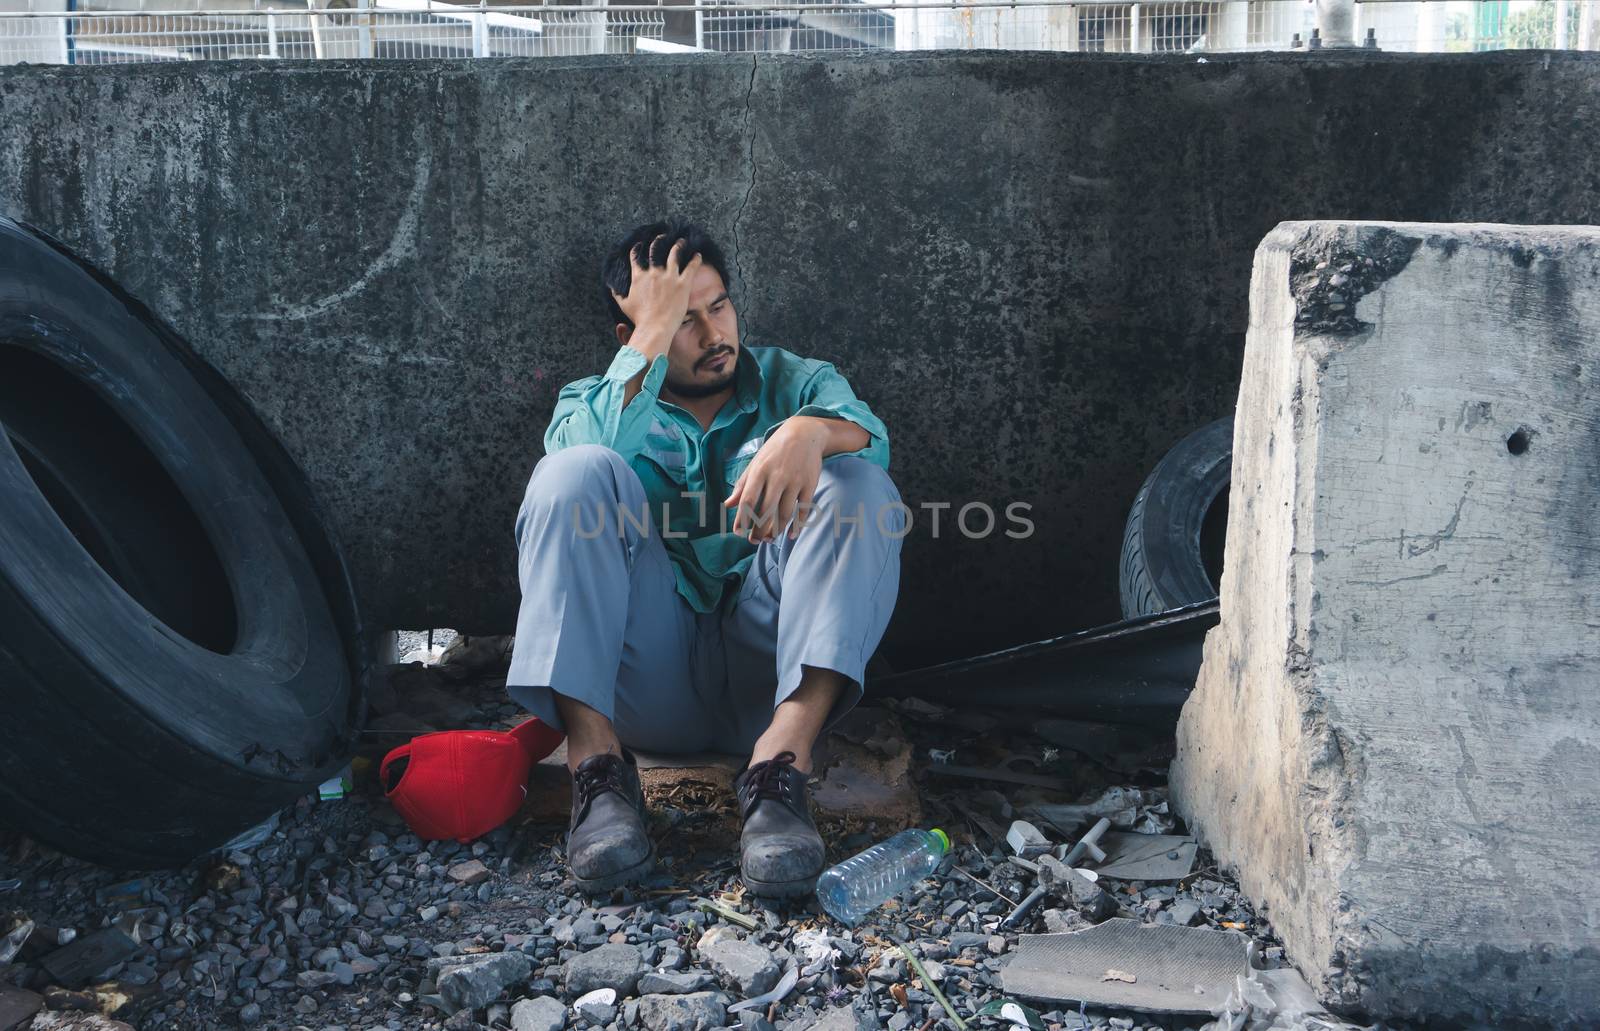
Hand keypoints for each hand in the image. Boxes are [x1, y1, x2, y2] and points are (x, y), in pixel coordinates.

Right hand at [609, 236, 702, 339]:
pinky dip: (695, 260)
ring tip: (682, 241)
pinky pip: (691, 267)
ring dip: (678, 245)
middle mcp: (653, 272)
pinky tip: (698, 255)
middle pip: (655, 250)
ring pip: (674, 254)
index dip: (636, 249)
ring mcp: (669, 276)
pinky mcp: (682, 283)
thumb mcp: (624, 304)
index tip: (639, 245)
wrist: (655, 327)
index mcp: (639, 276)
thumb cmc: (639, 318)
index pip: (635, 257)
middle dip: (658, 241)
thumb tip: (610, 286)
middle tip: (662, 236)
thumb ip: (617, 293)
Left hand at [723, 420, 827, 541]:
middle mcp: (777, 476)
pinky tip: (791, 535)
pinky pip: (803, 510)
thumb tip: (728, 504)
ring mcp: (795, 481)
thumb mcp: (756, 462)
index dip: (742, 519)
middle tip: (755, 542)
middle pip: (765, 511)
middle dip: (759, 531)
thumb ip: (742, 484)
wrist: (804, 434)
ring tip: (770, 539)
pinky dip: (797, 525)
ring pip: (784, 513)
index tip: (739, 533)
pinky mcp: (810, 484)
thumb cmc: (775, 450)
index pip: (748, 500)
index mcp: (760, 471)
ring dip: (776, 531)